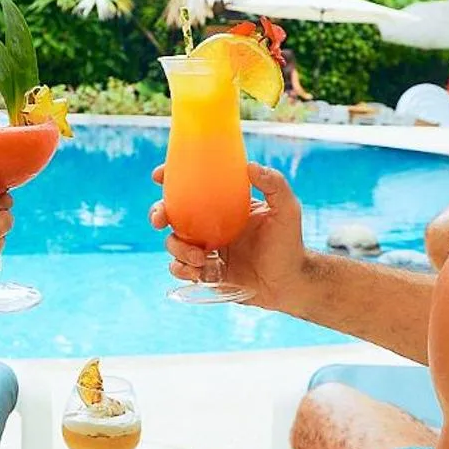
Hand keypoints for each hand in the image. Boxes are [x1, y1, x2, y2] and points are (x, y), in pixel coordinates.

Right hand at [149, 163, 309, 312]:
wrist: (289, 282)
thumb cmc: (290, 243)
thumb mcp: (286, 209)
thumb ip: (274, 184)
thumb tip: (249, 166)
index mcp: (224, 207)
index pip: (192, 188)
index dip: (172, 179)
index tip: (159, 175)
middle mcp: (210, 226)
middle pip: (172, 215)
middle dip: (158, 213)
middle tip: (161, 219)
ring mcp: (205, 249)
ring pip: (173, 243)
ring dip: (177, 248)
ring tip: (201, 257)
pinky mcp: (205, 273)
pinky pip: (181, 269)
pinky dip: (183, 269)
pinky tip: (201, 271)